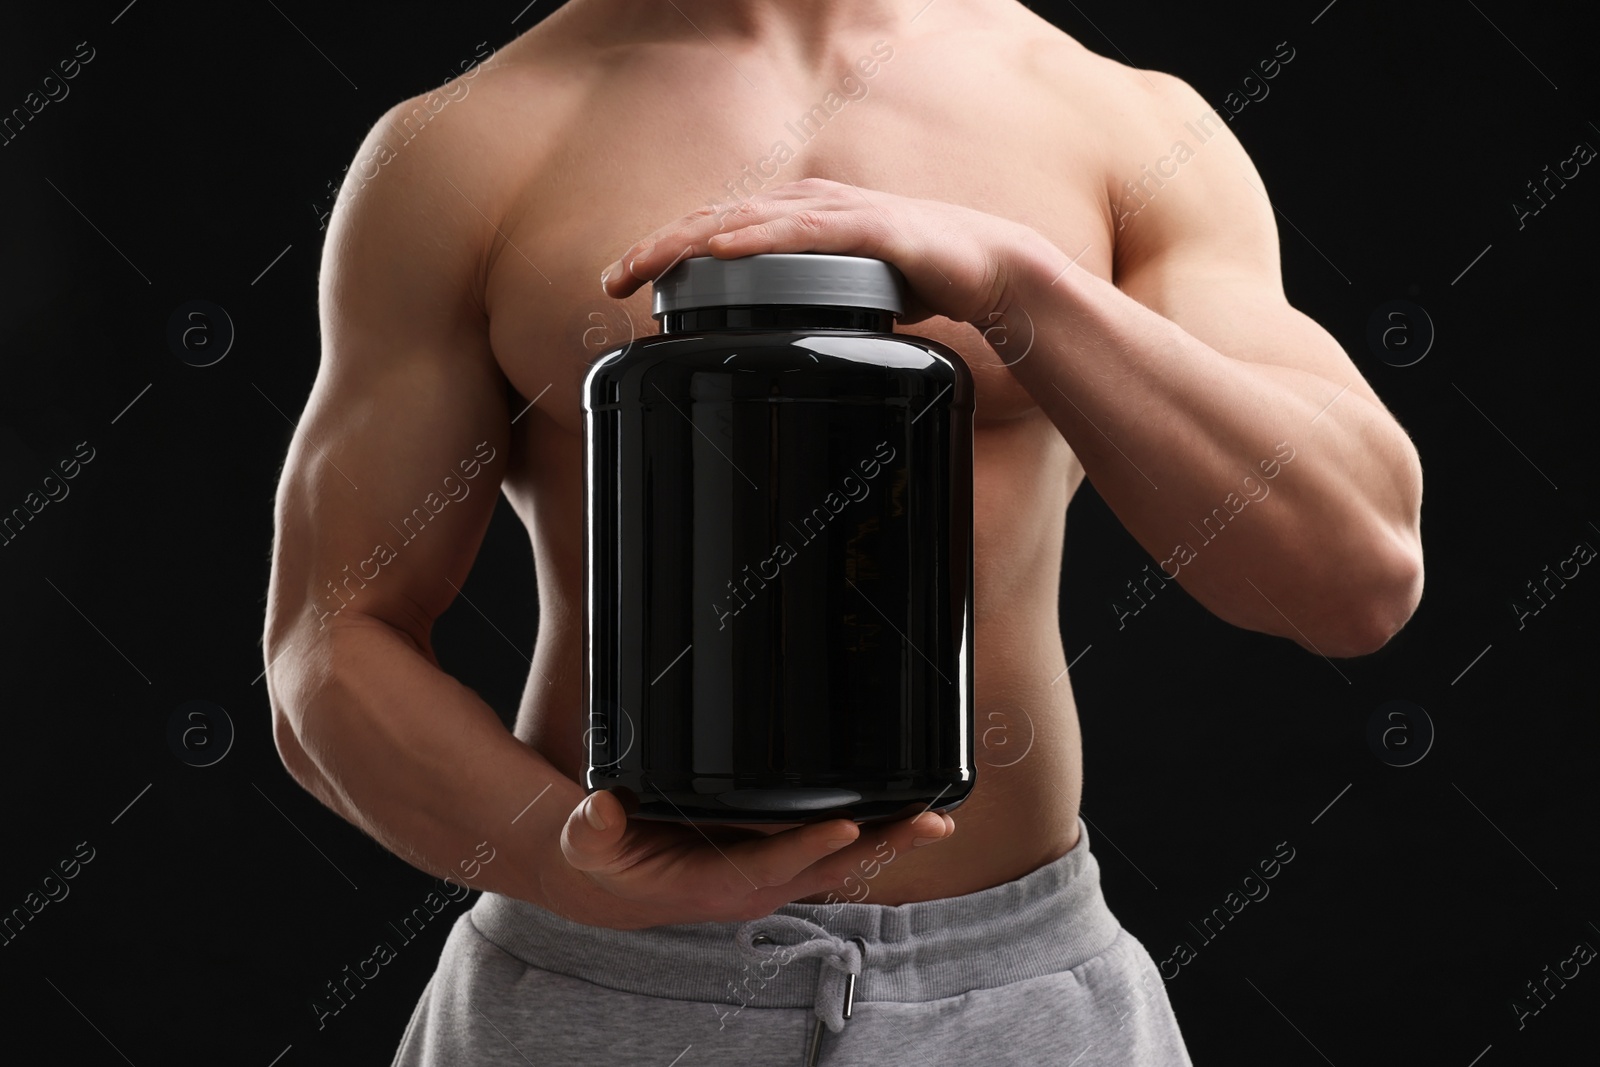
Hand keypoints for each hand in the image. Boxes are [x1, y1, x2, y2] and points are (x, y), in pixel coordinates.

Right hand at [542, 787, 954, 929]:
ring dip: (891, 840)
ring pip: (842, 860)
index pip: (771, 864)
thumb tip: (600, 812)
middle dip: (882, 844)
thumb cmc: (607, 860)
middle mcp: (755, 885)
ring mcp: (772, 876)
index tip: (848, 825)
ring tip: (939, 819)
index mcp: (716, 883)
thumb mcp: (588, 843)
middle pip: (829, 866)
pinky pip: (833, 851)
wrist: (615, 884)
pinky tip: (903, 816)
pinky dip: (872, 834)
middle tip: (931, 822)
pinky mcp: (778, 863)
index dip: (809, 846)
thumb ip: (593, 830)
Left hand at [600, 177, 1050, 327]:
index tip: (621, 280)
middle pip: (713, 221)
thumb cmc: (915, 279)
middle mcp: (807, 204)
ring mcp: (835, 213)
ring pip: (744, 221)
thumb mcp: (841, 295)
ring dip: (688, 242)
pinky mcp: (868, 228)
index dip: (662, 250)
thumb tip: (760, 339)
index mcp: (796, 217)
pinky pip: (801, 232)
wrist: (987, 268)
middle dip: (657, 248)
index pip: (714, 228)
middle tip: (612, 279)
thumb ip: (800, 302)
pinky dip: (755, 240)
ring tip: (645, 264)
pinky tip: (719, 251)